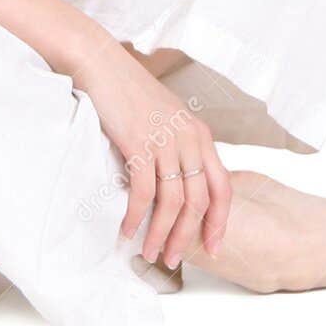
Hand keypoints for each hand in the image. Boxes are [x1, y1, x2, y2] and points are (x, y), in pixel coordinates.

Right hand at [72, 39, 230, 263]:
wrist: (103, 66)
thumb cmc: (131, 93)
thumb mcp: (168, 118)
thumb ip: (180, 147)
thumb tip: (178, 184)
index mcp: (201, 134)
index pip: (222, 186)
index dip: (220, 221)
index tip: (213, 246)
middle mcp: (189, 138)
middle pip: (199, 200)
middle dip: (188, 236)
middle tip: (173, 259)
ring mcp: (165, 141)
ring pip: (173, 202)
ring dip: (162, 234)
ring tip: (150, 253)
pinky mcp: (139, 143)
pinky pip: (143, 192)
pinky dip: (136, 216)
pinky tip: (128, 231)